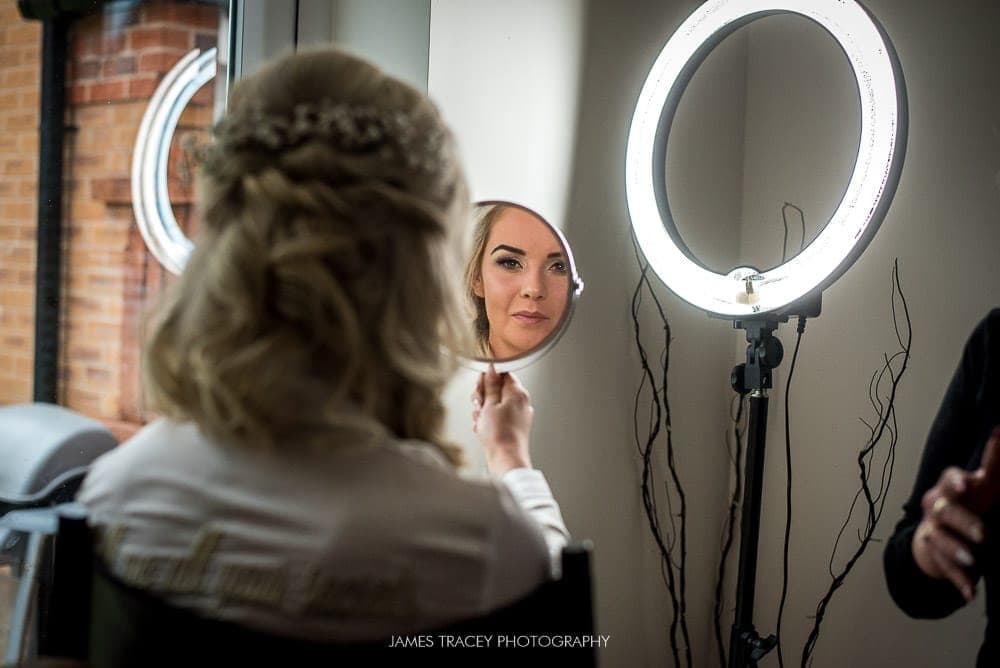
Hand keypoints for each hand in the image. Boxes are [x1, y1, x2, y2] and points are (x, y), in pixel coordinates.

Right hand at [471, 366, 532, 475]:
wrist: (506, 459)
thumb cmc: (499, 434)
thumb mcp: (489, 405)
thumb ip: (490, 385)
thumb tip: (491, 370)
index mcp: (518, 393)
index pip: (503, 373)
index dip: (488, 379)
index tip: (480, 388)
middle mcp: (521, 402)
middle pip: (498, 389)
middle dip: (484, 396)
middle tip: (479, 405)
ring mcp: (518, 415)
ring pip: (496, 403)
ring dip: (483, 410)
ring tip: (480, 420)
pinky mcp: (514, 426)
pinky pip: (498, 416)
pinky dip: (489, 420)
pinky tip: (483, 428)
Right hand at [912, 426, 999, 599]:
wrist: (938, 531)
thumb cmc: (970, 502)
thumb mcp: (984, 483)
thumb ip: (995, 460)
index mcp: (951, 487)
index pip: (949, 479)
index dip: (956, 482)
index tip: (966, 484)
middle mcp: (936, 506)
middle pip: (943, 509)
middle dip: (962, 521)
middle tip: (983, 535)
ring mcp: (932, 530)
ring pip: (939, 539)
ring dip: (955, 551)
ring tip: (972, 562)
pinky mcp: (933, 553)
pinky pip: (943, 567)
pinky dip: (957, 581)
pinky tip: (970, 594)